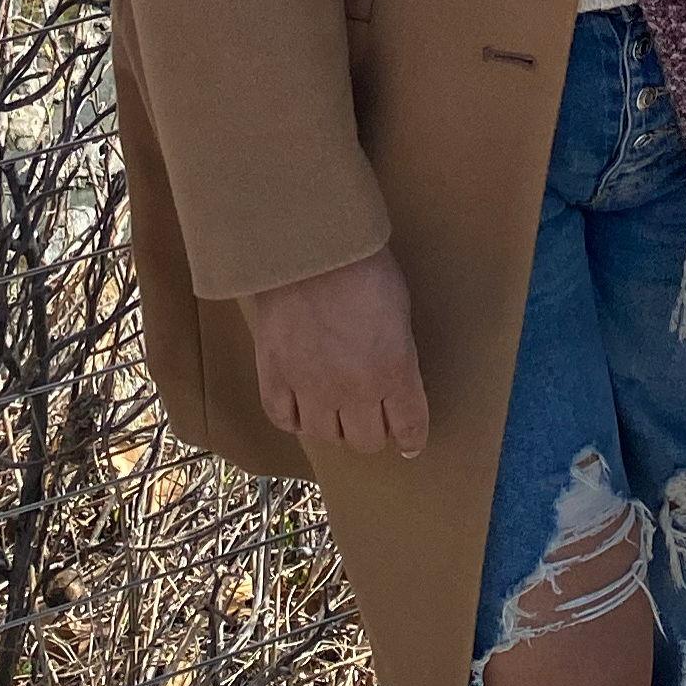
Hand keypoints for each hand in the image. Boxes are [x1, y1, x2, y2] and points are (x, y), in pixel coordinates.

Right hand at [242, 245, 427, 459]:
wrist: (306, 245)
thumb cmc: (360, 262)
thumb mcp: (399, 306)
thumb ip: (397, 350)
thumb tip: (394, 372)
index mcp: (393, 371)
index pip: (409, 426)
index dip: (411, 437)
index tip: (409, 441)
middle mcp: (354, 390)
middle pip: (366, 441)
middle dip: (373, 431)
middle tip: (371, 416)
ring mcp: (310, 387)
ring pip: (325, 436)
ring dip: (334, 427)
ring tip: (335, 410)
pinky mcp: (274, 376)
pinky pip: (283, 419)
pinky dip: (294, 419)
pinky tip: (300, 407)